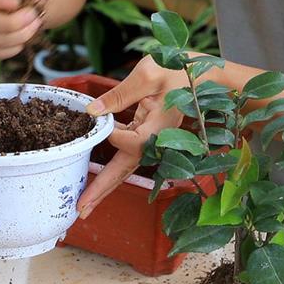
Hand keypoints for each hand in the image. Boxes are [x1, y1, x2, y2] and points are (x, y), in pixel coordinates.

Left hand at [77, 56, 188, 218]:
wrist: (202, 78)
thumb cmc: (178, 72)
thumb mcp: (147, 75)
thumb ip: (118, 95)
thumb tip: (91, 111)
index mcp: (157, 129)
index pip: (126, 140)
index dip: (109, 132)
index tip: (97, 116)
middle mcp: (154, 142)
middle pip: (124, 171)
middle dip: (101, 191)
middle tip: (81, 211)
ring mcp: (151, 143)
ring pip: (123, 169)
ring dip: (104, 186)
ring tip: (85, 204)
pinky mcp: (146, 139)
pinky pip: (125, 157)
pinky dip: (110, 170)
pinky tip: (94, 178)